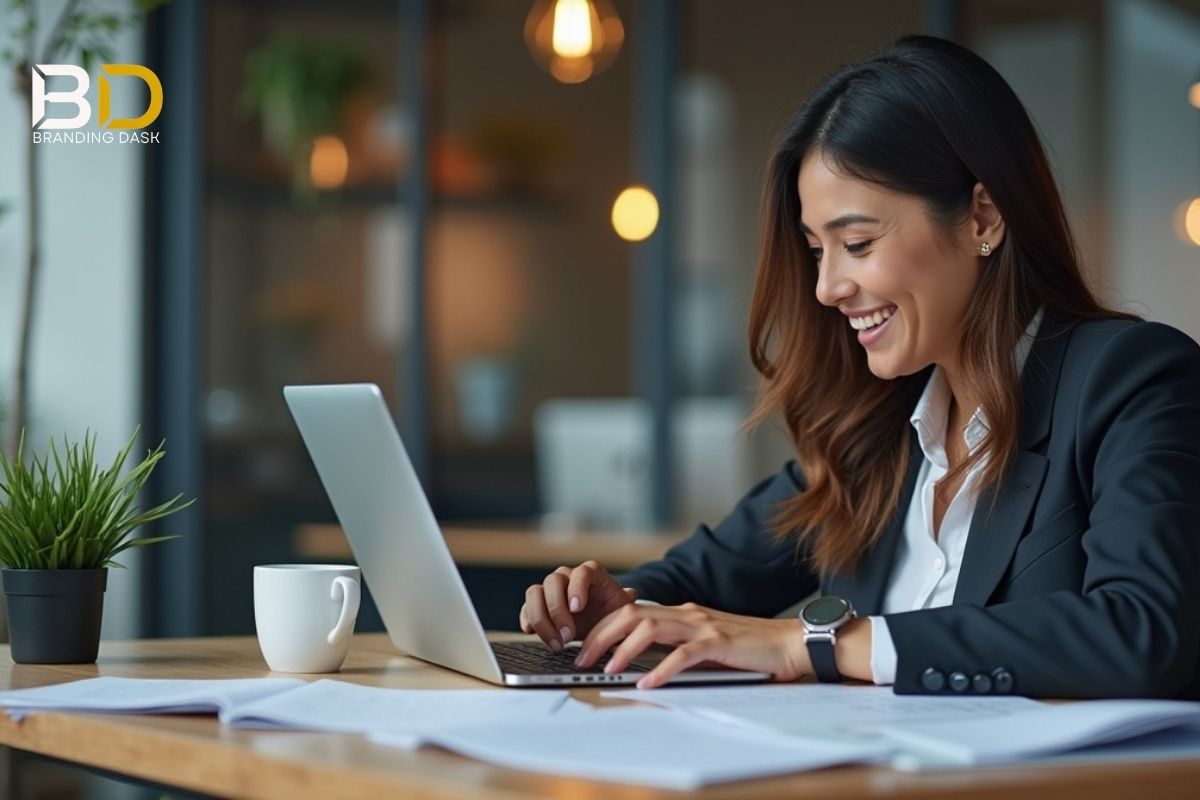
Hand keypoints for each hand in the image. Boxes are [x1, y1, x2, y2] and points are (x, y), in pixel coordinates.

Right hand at [518, 561, 637, 651]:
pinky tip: (534, 635)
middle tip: (568, 636)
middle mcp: (566, 576)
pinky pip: (525, 608)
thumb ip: (624, 601)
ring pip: (534, 593)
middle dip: (557, 610)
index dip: (577, 588)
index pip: (581, 572)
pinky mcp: (537, 605)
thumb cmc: (612, 613)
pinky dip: (528, 621)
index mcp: (590, 573)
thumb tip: (632, 592)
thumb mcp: (622, 609)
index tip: (577, 608)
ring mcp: (549, 589)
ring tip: (556, 643)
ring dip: (541, 619)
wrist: (600, 621)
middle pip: (552, 582)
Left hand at [575, 602, 811, 688]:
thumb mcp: (707, 643)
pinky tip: (648, 683)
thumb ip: (680, 646)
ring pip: (651, 628)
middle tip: (583, 658)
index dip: (604, 628)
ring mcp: (704, 626)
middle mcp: (689, 614)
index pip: (632, 612)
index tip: (586, 648)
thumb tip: (644, 663)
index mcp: (683, 613)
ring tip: (608, 669)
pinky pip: (684, 654)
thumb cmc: (750, 648)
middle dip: (602, 635)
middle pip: (631, 614)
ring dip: (624, 649)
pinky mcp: (720, 643)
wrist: (790, 642)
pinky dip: (662, 669)